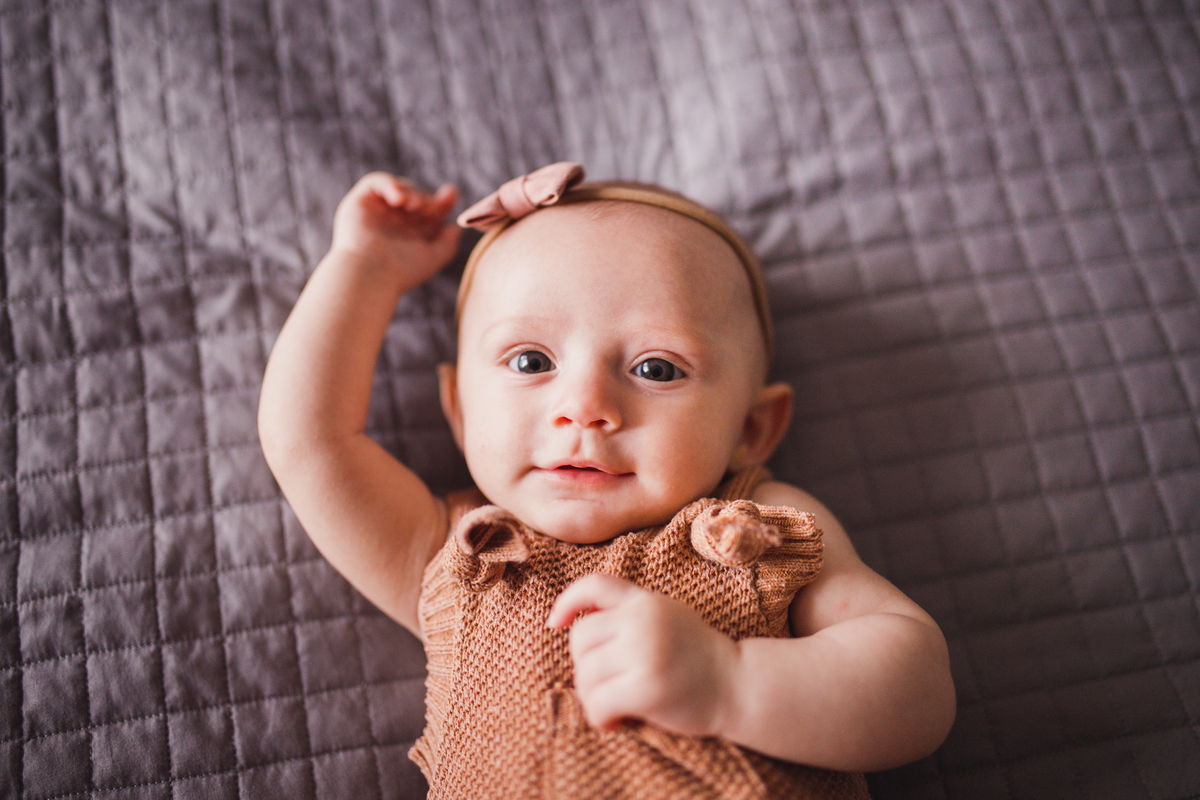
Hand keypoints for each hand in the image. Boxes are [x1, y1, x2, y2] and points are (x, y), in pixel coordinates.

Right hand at [329, 172, 460, 284]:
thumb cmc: (400, 272)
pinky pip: (377, 182)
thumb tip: (456, 227)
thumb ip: (448, 243)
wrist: (369, 275)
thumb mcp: (433, 257)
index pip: (428, 211)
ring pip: (399, 188)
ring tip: (415, 206)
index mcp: (408, 234)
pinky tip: (400, 200)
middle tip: (431, 208)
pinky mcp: (359, 202)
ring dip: (412, 193)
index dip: (441, 201)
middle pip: (416, 198)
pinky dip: (391, 185)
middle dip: (427, 200)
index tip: (451, 194)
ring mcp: (376, 211)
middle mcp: (392, 222)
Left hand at [547, 574, 741, 736]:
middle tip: (608, 685)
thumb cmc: (698, 657)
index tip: (555, 623)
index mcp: (646, 601)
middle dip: (585, 666)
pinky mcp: (646, 687)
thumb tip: (575, 627)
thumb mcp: (668, 617)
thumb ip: (632, 615)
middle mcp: (643, 621)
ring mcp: (645, 652)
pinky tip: (618, 722)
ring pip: (585, 674)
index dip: (567, 601)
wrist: (738, 686)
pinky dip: (601, 718)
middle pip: (580, 638)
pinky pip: (597, 704)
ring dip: (592, 697)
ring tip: (615, 705)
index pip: (595, 585)